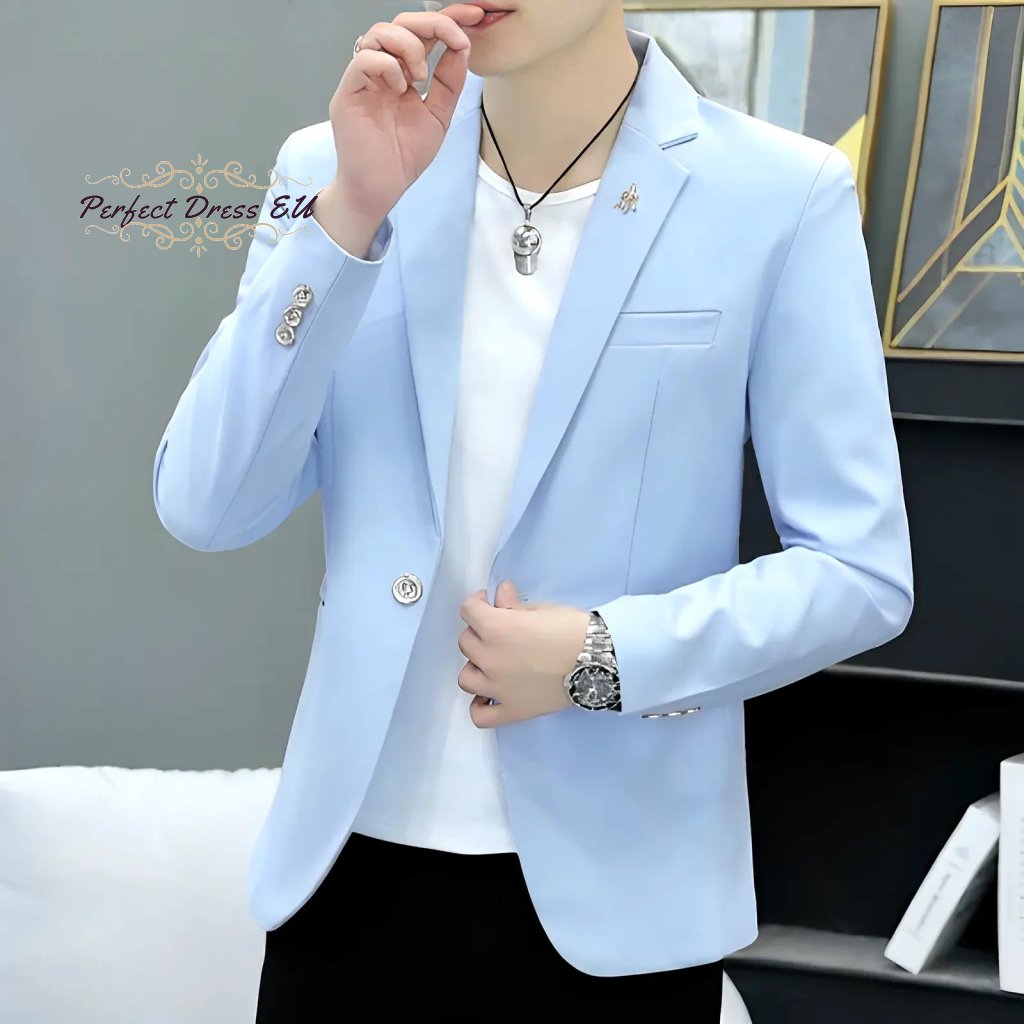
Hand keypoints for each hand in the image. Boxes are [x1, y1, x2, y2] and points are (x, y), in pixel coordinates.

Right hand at [327, 4, 485, 224]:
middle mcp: (381, 71)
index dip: (447, 19)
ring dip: (409, 47)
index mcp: (403, 73)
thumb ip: (449, 83)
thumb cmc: (403, 157)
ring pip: (379, 33)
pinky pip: (364, 60)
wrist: (381, 189)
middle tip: (454, 39)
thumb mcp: (438, 116)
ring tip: (420, 78)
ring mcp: (363, 80)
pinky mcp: (348, 93)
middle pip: (400, 24)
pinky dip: (387, 65)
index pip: (422, 34)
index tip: (474, 15)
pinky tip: (400, 88)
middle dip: (432, 24)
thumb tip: (461, 47)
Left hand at [457, 580, 591, 727]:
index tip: (487, 603)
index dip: (476, 603)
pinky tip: (489, 697)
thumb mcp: (540, 609)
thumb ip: (512, 604)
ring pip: (466, 677)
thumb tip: (499, 594)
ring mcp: (497, 688)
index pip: (468, 611)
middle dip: (480, 632)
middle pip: (466, 642)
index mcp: (495, 628)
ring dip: (476, 667)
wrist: (597, 660)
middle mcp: (489, 658)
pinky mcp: (511, 710)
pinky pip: (479, 715)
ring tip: (494, 664)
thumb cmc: (571, 629)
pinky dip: (480, 706)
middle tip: (499, 632)